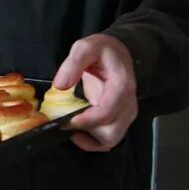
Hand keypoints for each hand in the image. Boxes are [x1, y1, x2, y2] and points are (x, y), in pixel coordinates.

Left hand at [53, 33, 137, 151]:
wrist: (119, 53)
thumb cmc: (103, 50)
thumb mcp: (85, 47)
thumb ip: (73, 64)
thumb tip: (60, 85)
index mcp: (121, 86)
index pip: (107, 112)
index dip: (86, 120)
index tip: (67, 120)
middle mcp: (127, 104)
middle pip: (111, 132)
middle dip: (87, 131)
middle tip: (65, 121)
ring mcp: (125, 114)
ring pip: (110, 139)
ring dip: (89, 138)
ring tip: (70, 124)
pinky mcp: (119, 119)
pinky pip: (108, 140)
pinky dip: (93, 141)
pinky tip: (78, 131)